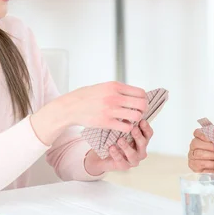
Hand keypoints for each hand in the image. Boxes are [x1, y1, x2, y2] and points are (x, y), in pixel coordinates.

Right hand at [30, 81, 146, 145]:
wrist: (71, 106)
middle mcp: (114, 97)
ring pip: (136, 116)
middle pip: (141, 104)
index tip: (139, 104)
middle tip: (137, 113)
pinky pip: (126, 127)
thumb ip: (118, 90)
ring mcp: (111, 110)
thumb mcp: (103, 87)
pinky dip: (127, 128)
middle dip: (142, 110)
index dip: (143, 100)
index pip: (140, 93)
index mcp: (115, 86)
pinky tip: (122, 126)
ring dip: (136, 120)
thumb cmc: (86, 96)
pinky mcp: (106, 122)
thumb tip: (133, 94)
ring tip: (130, 120)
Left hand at [84, 120, 153, 174]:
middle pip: (143, 143)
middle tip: (133, 129)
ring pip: (133, 155)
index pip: (149, 134)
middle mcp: (140, 151)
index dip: (146, 127)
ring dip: (127, 147)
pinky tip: (111, 148)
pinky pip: (121, 161)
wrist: (102, 155)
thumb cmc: (113, 139)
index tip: (141, 120)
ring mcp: (133, 160)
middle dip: (138, 136)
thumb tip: (126, 108)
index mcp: (142, 140)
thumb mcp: (119, 129)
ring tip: (120, 140)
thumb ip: (125, 122)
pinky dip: (116, 154)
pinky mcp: (124, 167)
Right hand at [188, 129, 213, 180]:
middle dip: (209, 146)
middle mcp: (194, 146)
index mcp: (200, 138)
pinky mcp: (194, 166)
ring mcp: (192, 156)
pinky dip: (209, 164)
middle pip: (196, 143)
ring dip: (211, 155)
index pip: (197, 133)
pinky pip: (199, 164)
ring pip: (198, 154)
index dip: (203, 134)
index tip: (212, 137)